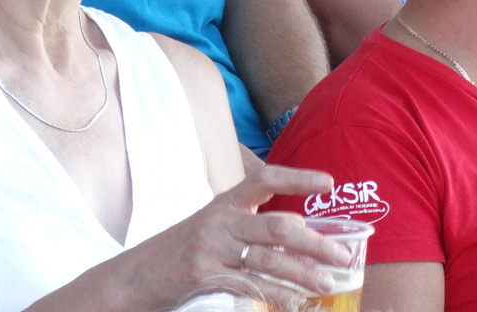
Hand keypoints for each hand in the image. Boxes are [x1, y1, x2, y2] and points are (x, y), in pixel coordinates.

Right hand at [124, 164, 351, 309]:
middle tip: (344, 256)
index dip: (298, 178)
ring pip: (268, 257)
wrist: (131, 277)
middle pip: (278, 225)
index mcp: (224, 202)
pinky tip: (294, 302)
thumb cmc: (178, 254)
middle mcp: (219, 219)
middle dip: (316, 242)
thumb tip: (297, 233)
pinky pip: (249, 284)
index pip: (265, 179)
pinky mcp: (202, 274)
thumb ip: (250, 227)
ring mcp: (210, 246)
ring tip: (328, 284)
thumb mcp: (213, 230)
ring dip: (303, 273)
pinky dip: (276, 294)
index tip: (329, 183)